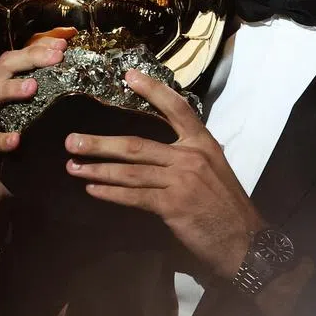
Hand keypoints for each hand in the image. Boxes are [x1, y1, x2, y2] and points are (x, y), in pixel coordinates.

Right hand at [0, 35, 68, 274]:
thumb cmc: (14, 159)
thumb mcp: (33, 127)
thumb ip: (46, 106)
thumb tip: (84, 87)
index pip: (15, 60)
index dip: (37, 49)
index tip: (63, 44)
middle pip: (1, 69)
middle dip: (28, 59)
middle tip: (55, 57)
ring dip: (10, 90)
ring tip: (32, 87)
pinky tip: (16, 139)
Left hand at [65, 70, 264, 279]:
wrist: (243, 238)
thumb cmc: (227, 206)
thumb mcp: (214, 171)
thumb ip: (188, 158)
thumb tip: (157, 156)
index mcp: (203, 143)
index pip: (177, 108)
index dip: (153, 90)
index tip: (129, 76)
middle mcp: (191, 156)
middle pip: (137, 144)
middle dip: (100, 144)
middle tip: (72, 140)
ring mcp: (181, 180)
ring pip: (130, 171)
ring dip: (97, 169)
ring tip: (73, 167)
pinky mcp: (172, 205)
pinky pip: (134, 196)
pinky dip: (110, 193)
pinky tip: (93, 190)